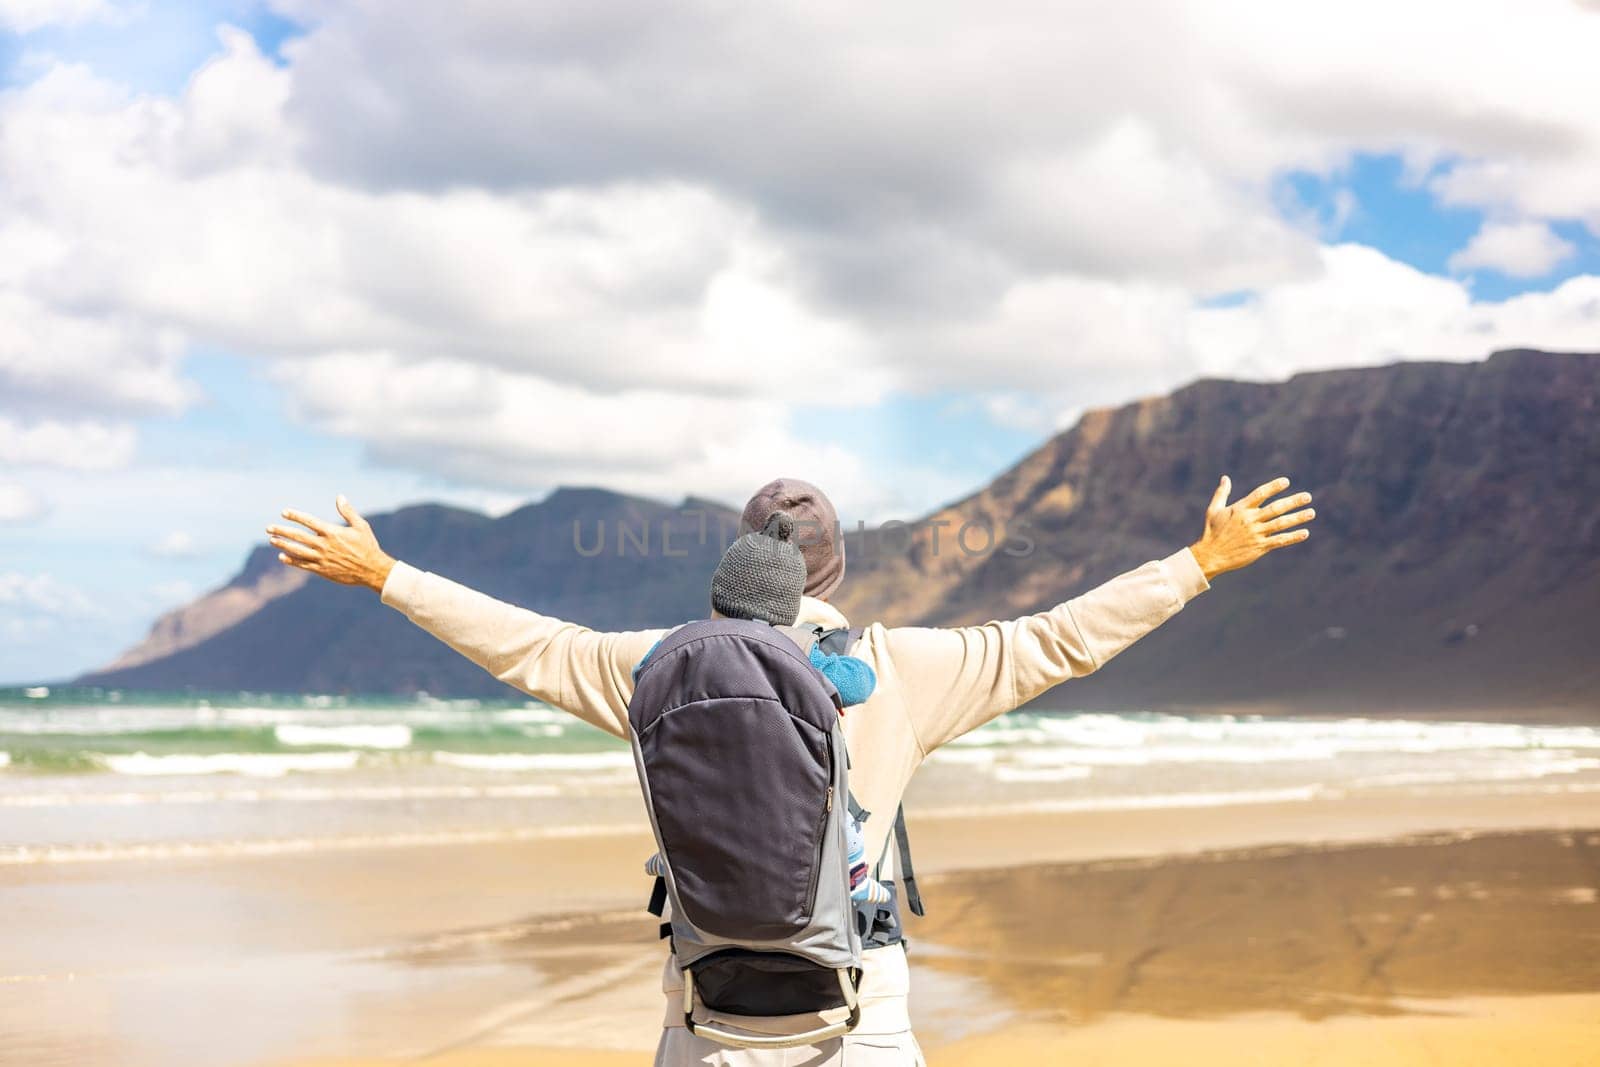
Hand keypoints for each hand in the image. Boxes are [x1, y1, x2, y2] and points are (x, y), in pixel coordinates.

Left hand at [266, 495, 396, 591]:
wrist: (372, 570)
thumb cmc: (368, 546)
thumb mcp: (361, 526)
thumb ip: (348, 512)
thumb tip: (339, 497)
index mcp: (332, 532)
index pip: (309, 521)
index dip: (295, 516)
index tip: (284, 512)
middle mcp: (324, 545)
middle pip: (298, 536)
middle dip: (282, 531)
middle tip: (269, 528)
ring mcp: (321, 558)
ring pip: (297, 550)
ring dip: (283, 544)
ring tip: (272, 540)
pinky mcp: (322, 570)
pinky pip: (303, 565)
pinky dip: (291, 560)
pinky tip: (282, 557)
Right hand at [1188, 475, 1313, 580]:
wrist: (1210, 555)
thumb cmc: (1211, 532)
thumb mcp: (1213, 510)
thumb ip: (1221, 493)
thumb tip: (1225, 478)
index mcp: (1240, 509)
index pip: (1260, 494)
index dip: (1273, 487)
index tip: (1286, 482)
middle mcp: (1250, 520)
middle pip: (1276, 508)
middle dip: (1293, 502)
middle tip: (1308, 496)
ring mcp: (1256, 534)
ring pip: (1281, 524)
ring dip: (1297, 518)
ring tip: (1311, 512)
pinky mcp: (1259, 547)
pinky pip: (1279, 540)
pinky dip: (1292, 537)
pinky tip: (1304, 533)